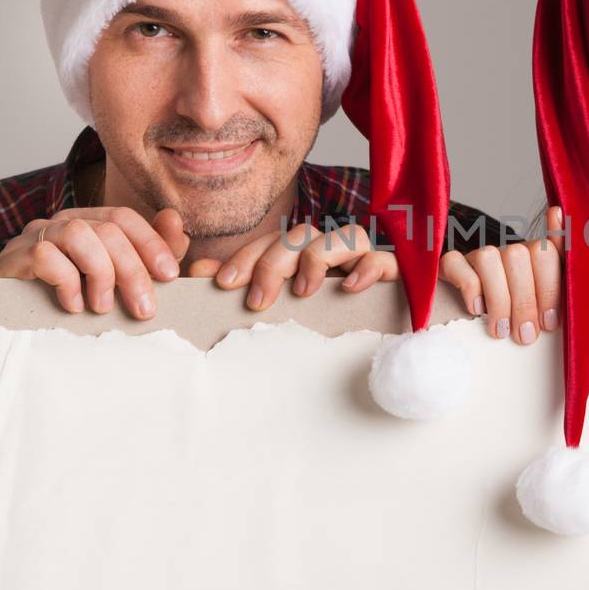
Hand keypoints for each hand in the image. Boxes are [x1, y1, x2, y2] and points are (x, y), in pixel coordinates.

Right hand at [0, 206, 187, 318]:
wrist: (11, 309)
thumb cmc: (70, 294)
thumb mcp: (115, 278)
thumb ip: (147, 253)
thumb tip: (175, 221)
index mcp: (89, 221)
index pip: (124, 217)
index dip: (151, 243)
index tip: (170, 275)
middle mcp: (63, 222)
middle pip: (108, 229)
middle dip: (133, 271)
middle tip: (144, 308)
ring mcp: (37, 236)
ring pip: (79, 234)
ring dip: (100, 274)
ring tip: (103, 307)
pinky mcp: (14, 257)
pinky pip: (45, 256)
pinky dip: (66, 282)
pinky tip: (73, 305)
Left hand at [187, 223, 399, 308]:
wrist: (368, 355)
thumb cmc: (314, 327)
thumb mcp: (267, 307)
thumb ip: (235, 286)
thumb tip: (197, 270)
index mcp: (303, 256)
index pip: (274, 239)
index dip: (247, 256)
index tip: (225, 283)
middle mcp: (332, 253)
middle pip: (304, 234)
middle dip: (274, 263)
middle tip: (257, 301)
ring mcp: (363, 263)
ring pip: (347, 235)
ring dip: (318, 258)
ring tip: (303, 293)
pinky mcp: (391, 277)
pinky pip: (384, 259)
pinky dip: (367, 267)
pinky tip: (349, 289)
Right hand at [437, 206, 564, 343]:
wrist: (468, 319)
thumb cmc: (517, 316)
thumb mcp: (545, 307)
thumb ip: (561, 284)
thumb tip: (566, 232)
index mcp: (535, 257)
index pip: (547, 253)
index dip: (549, 288)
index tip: (549, 322)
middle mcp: (507, 251)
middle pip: (519, 256)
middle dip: (524, 301)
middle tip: (525, 336)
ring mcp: (478, 255)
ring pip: (488, 258)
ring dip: (497, 298)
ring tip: (500, 331)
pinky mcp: (451, 264)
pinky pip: (456, 262)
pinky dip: (470, 287)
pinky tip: (477, 310)